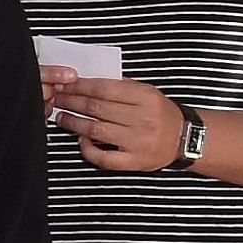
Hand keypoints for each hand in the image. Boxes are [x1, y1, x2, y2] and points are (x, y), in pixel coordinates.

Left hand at [42, 70, 187, 173]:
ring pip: (96, 130)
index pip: (104, 89)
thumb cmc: (162, 113)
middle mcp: (142, 119)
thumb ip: (122, 87)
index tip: (63, 84)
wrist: (186, 139)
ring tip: (61, 117)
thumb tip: (88, 80)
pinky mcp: (134, 161)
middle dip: (72, 102)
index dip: (80, 86)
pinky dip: (87, 149)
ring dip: (73, 123)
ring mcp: (137, 141)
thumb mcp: (148, 93)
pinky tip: (79, 140)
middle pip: (97, 108)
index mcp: (146, 98)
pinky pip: (103, 157)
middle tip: (56, 99)